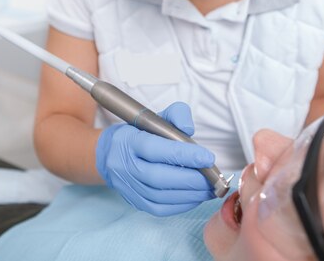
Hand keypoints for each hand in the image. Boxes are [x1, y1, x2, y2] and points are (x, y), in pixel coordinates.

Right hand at [96, 102, 214, 215]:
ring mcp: (128, 186)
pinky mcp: (133, 201)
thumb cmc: (139, 134)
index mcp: (129, 141)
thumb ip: (176, 115)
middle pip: (158, 177)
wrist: (109, 154)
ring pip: (160, 196)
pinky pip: (159, 208)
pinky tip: (196, 197)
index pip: (155, 149)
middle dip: (191, 179)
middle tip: (213, 177)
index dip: (183, 155)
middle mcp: (124, 165)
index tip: (208, 158)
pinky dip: (182, 204)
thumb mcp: (156, 117)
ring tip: (210, 188)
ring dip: (190, 194)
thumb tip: (189, 129)